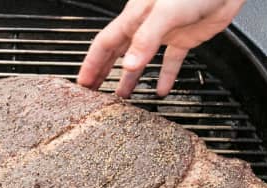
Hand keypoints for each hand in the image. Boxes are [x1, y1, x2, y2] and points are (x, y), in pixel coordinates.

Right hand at [78, 0, 245, 97]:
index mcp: (133, 16)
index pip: (104, 44)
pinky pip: (170, 62)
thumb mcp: (165, 11)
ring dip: (130, 78)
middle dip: (103, 73)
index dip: (91, 65)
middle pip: (117, 53)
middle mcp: (145, 25)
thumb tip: (128, 65)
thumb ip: (146, 39)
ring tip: (121, 97)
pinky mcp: (183, 37)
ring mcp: (163, 33)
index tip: (82, 84)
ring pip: (140, 60)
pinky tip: (161, 90)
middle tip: (93, 93)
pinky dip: (165, 77)